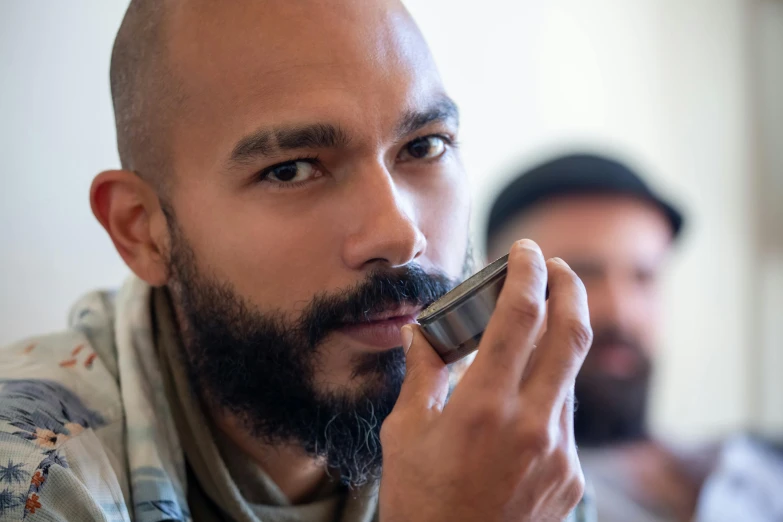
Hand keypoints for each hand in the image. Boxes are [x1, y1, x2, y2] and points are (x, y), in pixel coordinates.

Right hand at [379, 239, 591, 521]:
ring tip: (528, 334)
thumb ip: (422, 372)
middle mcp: (532, 424)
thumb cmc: (420, 501)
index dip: (527, 272)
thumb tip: (424, 331)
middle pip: (572, 333)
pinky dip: (546, 391)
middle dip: (570, 287)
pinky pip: (563, 415)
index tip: (526, 251)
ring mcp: (559, 452)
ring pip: (568, 375)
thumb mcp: (405, 432)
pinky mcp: (571, 473)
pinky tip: (519, 401)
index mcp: (484, 407)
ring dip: (556, 342)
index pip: (521, 317)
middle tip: (557, 268)